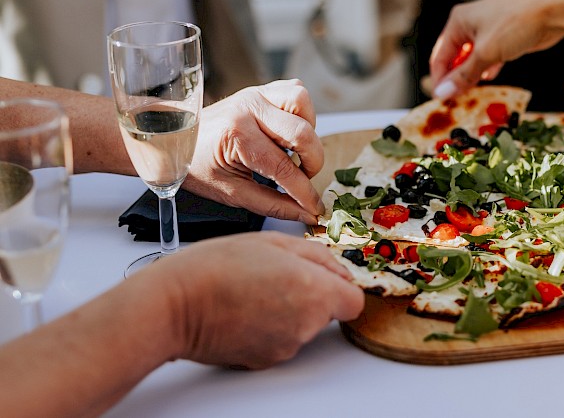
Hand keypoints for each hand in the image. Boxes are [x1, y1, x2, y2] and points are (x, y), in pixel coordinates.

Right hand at [147, 232, 364, 368]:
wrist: (172, 305)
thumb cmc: (216, 267)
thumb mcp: (274, 241)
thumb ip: (317, 256)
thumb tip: (338, 271)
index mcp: (315, 292)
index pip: (354, 300)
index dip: (340, 286)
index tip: (322, 277)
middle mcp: (305, 326)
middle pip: (326, 312)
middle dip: (310, 294)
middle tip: (275, 275)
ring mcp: (284, 347)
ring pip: (302, 326)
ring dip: (287, 310)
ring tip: (253, 290)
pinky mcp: (263, 360)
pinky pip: (279, 339)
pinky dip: (268, 327)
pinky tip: (244, 309)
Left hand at [185, 79, 325, 223]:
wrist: (174, 139)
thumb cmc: (197, 166)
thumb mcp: (231, 193)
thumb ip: (272, 204)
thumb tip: (306, 214)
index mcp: (237, 135)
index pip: (284, 168)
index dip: (304, 193)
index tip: (314, 208)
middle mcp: (249, 108)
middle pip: (303, 134)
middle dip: (312, 163)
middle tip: (302, 178)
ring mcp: (256, 93)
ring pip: (303, 103)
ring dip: (308, 130)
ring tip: (295, 150)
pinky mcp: (261, 89)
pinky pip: (295, 91)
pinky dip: (302, 112)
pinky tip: (289, 131)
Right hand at [429, 0, 563, 97]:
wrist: (553, 10)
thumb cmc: (517, 23)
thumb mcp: (486, 53)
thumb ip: (464, 75)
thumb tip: (443, 92)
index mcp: (459, 21)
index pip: (440, 55)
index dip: (440, 79)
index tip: (442, 99)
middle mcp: (470, 23)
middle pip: (455, 57)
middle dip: (456, 78)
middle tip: (457, 99)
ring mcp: (488, 29)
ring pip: (473, 58)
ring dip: (472, 75)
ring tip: (471, 94)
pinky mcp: (504, 36)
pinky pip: (489, 56)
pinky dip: (487, 68)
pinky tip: (489, 78)